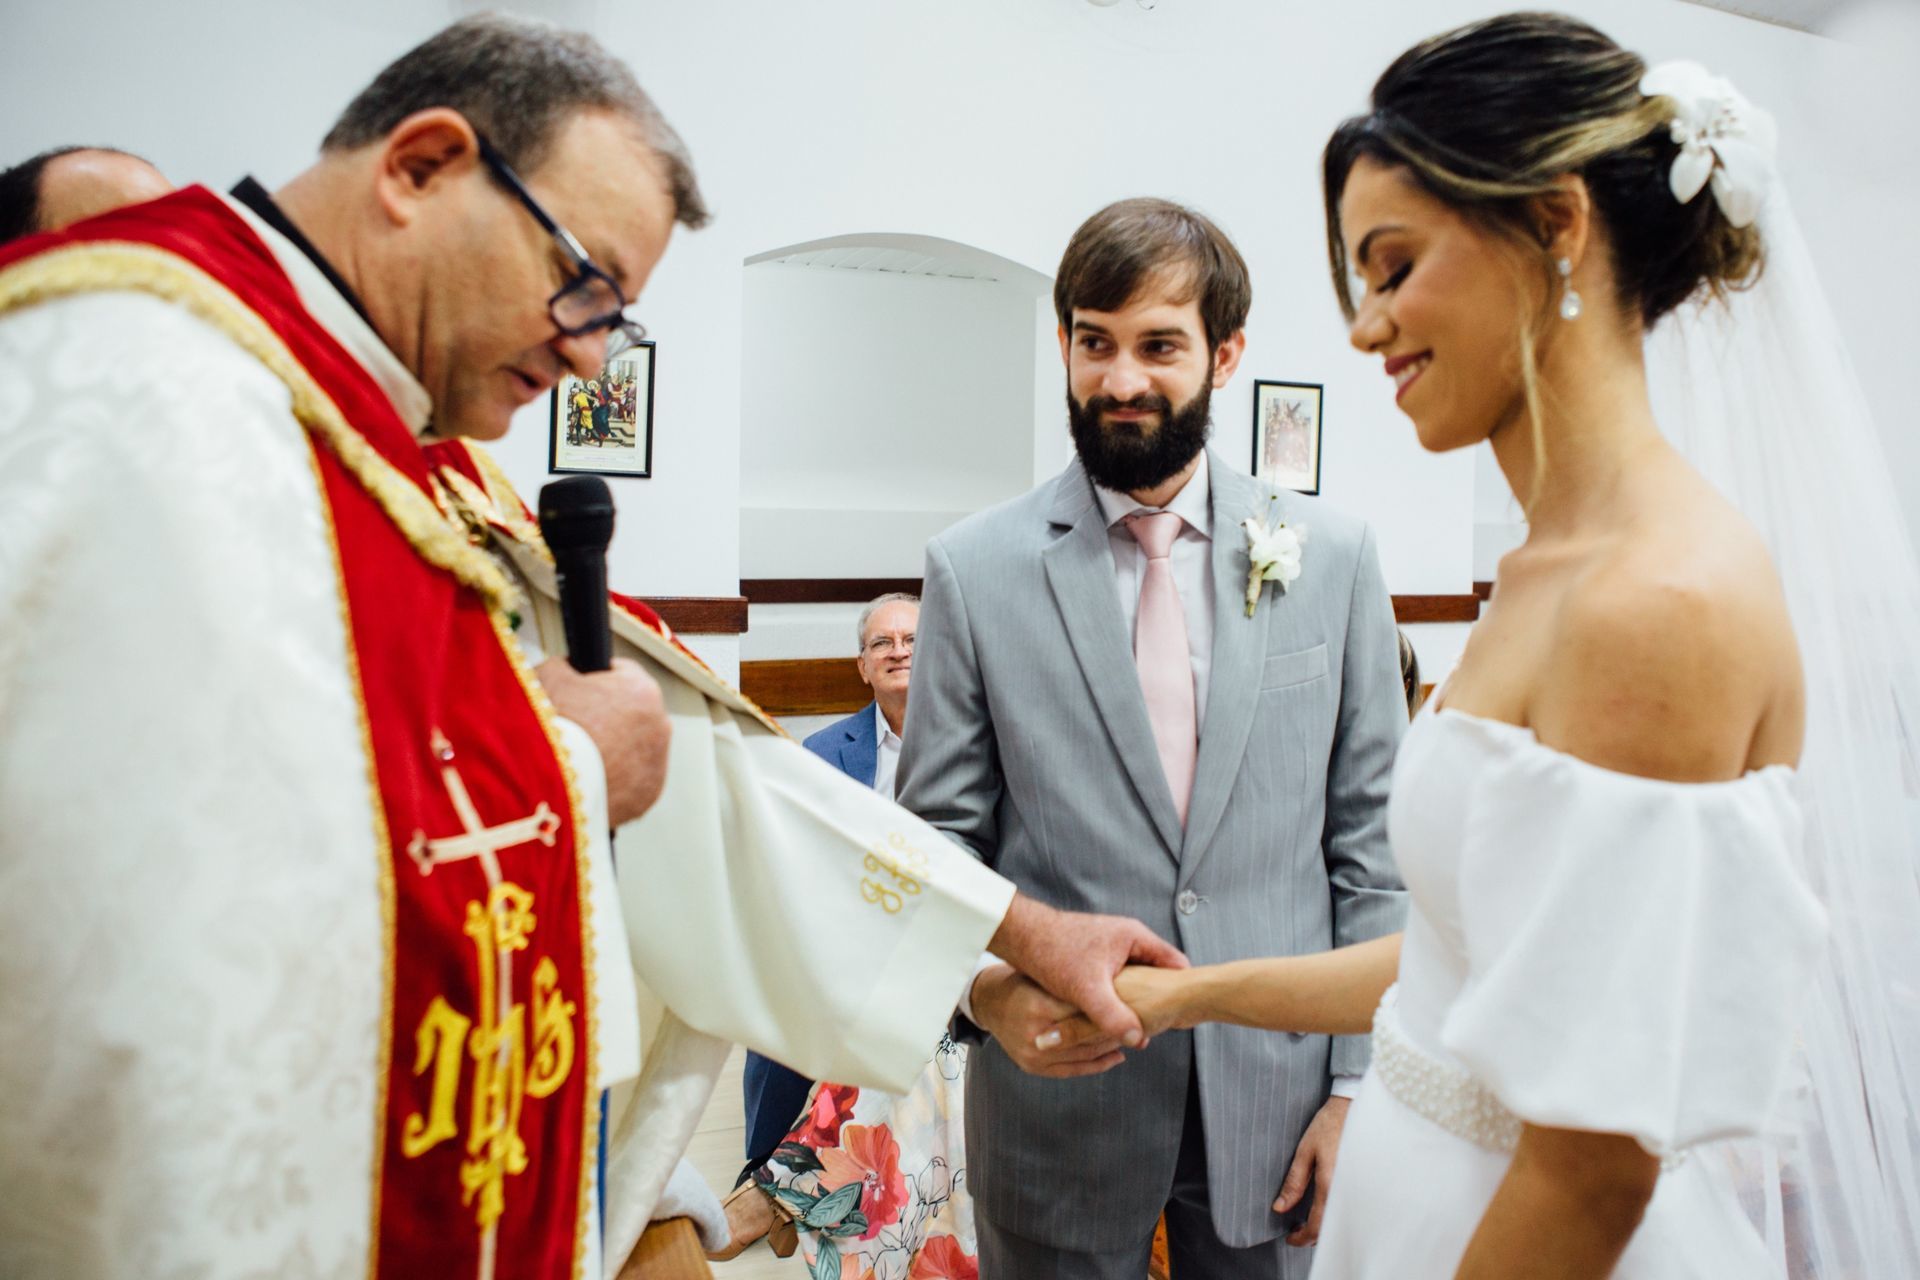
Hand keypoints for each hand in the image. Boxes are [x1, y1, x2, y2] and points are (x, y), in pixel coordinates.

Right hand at [536, 656, 670, 826]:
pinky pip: (631, 782)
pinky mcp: (646, 797)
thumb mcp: (547, 678)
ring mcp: (657, 766)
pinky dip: (613, 780)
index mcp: (642, 691)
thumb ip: (563, 666)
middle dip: (607, 716)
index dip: (596, 678)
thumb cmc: (550, 728)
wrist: (546, 787)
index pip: (623, 673)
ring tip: (576, 757)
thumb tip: (565, 669)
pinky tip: (586, 780)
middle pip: (632, 713)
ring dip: (613, 750)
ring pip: (635, 749)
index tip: (579, 688)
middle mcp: (660, 727)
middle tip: (574, 725)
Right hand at [970, 964, 1127, 1077]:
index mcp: (1038, 1004)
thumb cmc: (1026, 980)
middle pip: (1088, 1036)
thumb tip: (1129, 988)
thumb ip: (1080, 983)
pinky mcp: (1032, 1068)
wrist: (991, 1002)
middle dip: (1118, 1031)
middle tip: (1148, 1024)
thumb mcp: (1050, 974)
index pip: (1087, 1011)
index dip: (1116, 1010)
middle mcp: (1034, 1034)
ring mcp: (1031, 1055)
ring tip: (1135, 1037)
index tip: (1141, 1005)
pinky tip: (1117, 1055)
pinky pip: (1073, 1070)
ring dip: (1112, 1046)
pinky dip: (1098, 1064)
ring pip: (1084, 1055)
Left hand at [988, 896, 1187, 1048]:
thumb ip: (1113, 1015)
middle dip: (1158, 1001)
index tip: (1185, 1017)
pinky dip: (1119, 998)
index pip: (1175, 964)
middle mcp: (1127, 938)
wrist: (1018, 934)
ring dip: (1136, 1002)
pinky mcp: (1096, 956)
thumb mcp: (1087, 989)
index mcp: (1135, 937)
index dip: (1181, 991)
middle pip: (1157, 973)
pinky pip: (1118, 981)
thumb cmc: (1053, 953)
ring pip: (1136, 979)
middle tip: (1162, 1030)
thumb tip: (1137, 1041)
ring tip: (1138, 1031)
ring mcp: (1112, 946)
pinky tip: (1113, 1020)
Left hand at [1273, 1096, 1349, 1245]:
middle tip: (1296, 1232)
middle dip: (1313, 1236)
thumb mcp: (1305, 1151)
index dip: (1301, 1238)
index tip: (1290, 1238)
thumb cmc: (1328, 1125)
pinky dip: (1336, 1214)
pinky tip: (1325, 1208)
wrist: (1354, 1107)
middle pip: (1331, 1228)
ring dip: (1325, 1226)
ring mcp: (1358, 1188)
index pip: (1316, 1225)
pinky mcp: (1363, 1183)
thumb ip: (1294, 1182)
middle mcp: (1347, 1191)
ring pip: (1341, 1220)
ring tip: (1308, 1221)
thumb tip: (1280, 1208)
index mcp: (1330, 1184)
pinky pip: (1350, 1208)